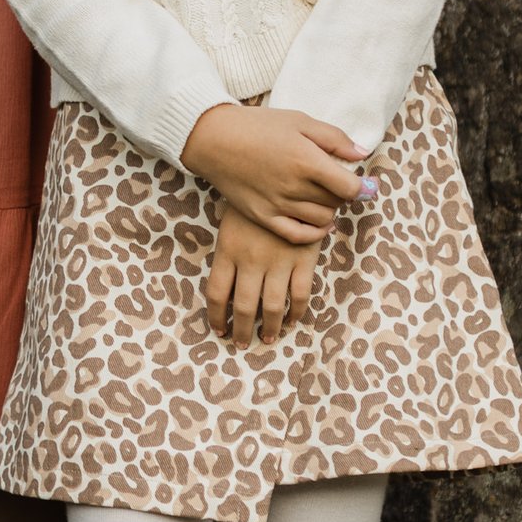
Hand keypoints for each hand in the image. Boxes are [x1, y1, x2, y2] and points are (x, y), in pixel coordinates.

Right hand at [180, 102, 369, 245]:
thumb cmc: (257, 125)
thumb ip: (334, 137)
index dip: (363, 188)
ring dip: (329, 210)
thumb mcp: (299, 120)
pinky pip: (298, 235)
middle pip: (337, 203)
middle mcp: (294, 186)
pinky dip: (315, 232)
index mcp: (306, 160)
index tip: (367, 184)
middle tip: (336, 182)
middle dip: (342, 194)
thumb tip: (361, 154)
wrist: (213, 139)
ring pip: (322, 219)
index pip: (350, 187)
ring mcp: (278, 205)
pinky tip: (320, 224)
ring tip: (322, 196)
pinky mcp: (263, 217)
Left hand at [206, 206, 323, 347]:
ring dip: (269, 328)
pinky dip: (295, 313)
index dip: (217, 317)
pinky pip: (299, 296)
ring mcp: (278, 262)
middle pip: (243, 307)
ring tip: (266, 338)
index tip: (219, 329)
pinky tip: (291, 320)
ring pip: (271, 307)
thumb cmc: (255, 200)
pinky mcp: (303, 260)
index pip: (217, 294)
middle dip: (241, 330)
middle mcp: (251, 260)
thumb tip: (225, 290)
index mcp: (228, 250)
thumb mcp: (232, 223)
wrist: (290, 177)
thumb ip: (229, 255)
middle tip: (241, 343)